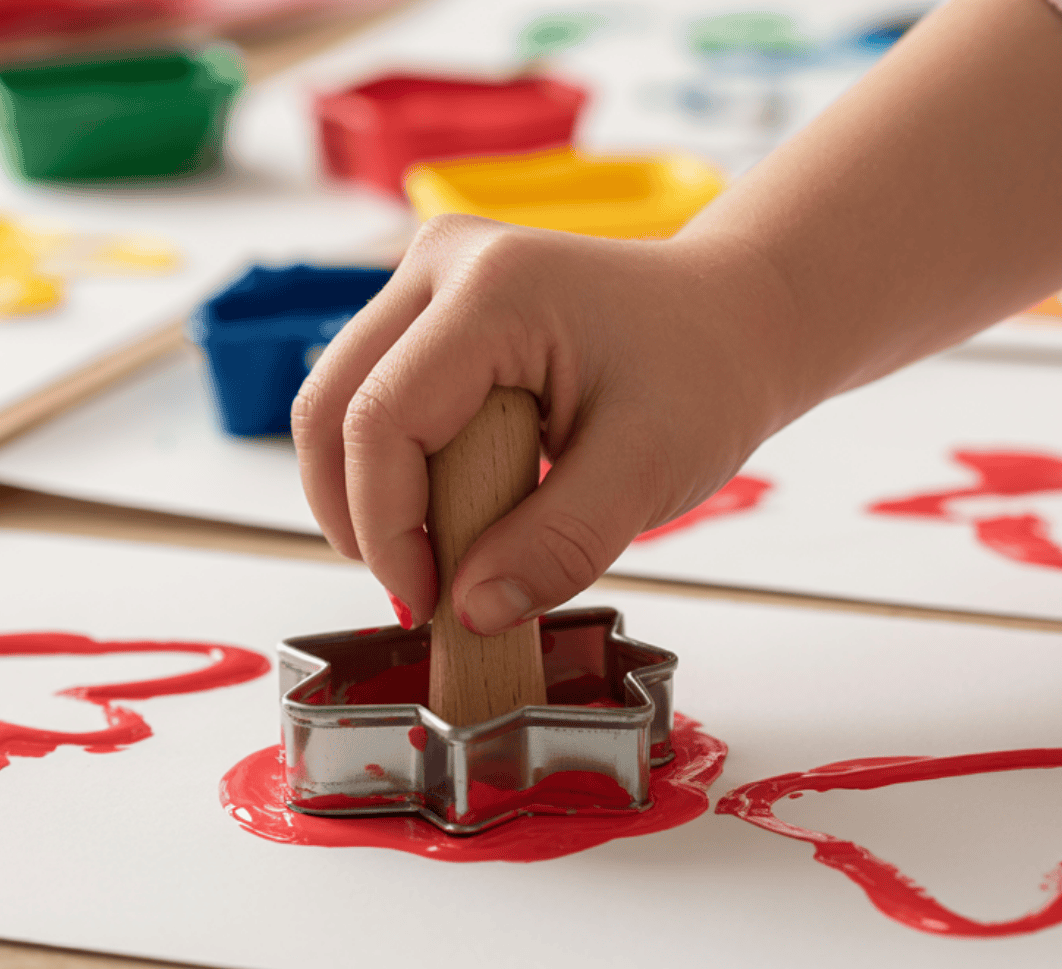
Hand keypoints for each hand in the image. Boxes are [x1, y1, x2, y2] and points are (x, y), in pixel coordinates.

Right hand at [291, 214, 806, 634]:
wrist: (733, 320)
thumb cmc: (706, 371)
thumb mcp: (650, 471)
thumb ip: (560, 546)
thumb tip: (472, 612)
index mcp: (495, 288)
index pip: (382, 419)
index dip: (387, 527)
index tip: (431, 601)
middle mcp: (442, 263)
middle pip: (328, 407)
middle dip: (358, 516)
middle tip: (420, 591)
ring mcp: (429, 279)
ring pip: (336, 406)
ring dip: (370, 497)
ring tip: (442, 557)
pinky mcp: (430, 310)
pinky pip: (371, 400)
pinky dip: (391, 472)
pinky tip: (452, 512)